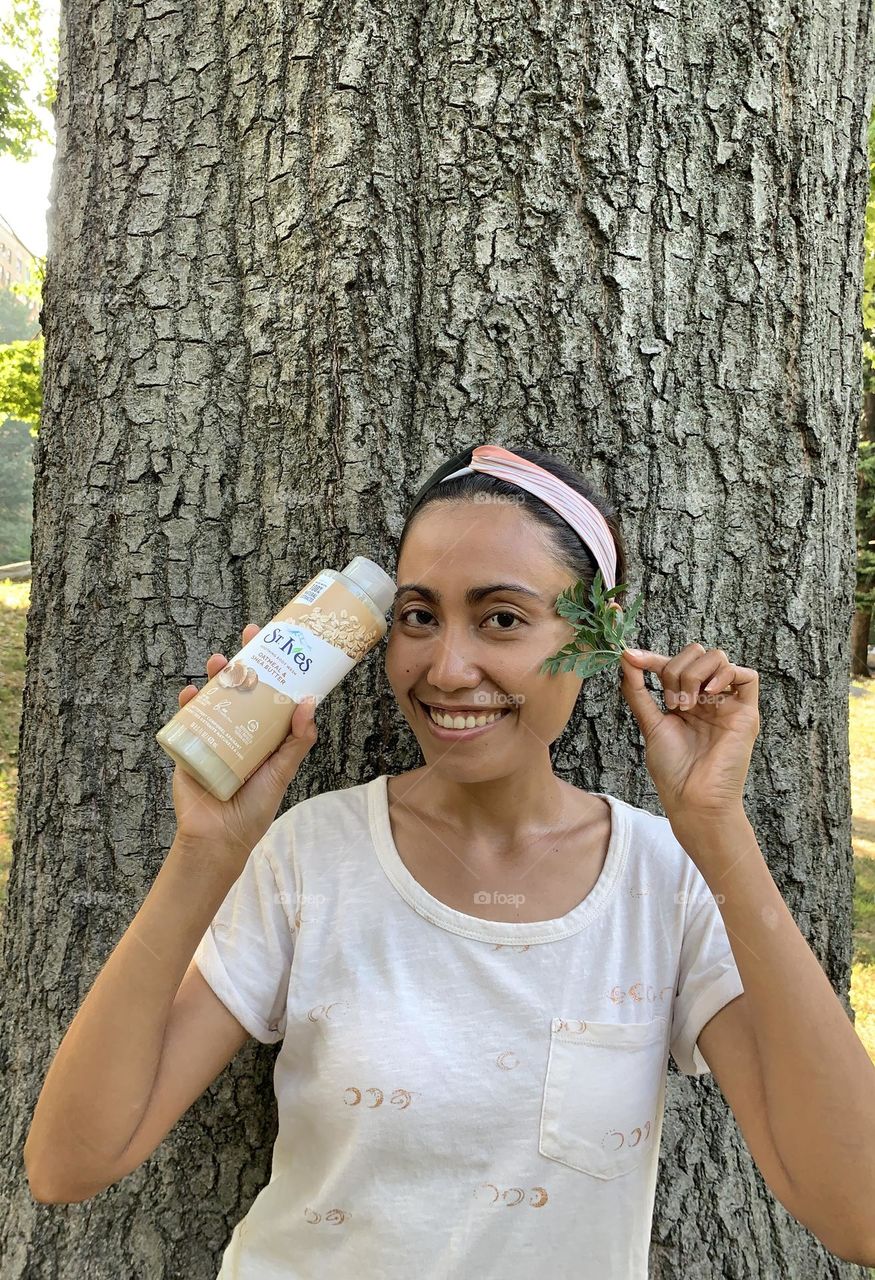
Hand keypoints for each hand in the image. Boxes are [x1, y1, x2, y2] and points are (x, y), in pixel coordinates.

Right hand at [172, 623, 318, 864]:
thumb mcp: (282, 771)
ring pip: (212, 697)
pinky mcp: (189, 746)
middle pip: (239, 687)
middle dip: (242, 660)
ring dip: (214, 676)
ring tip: (219, 662)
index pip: (268, 691)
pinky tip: (191, 694)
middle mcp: (237, 728)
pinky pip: (186, 720)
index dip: (271, 666)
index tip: (278, 639)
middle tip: (248, 637)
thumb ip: (297, 741)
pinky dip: (187, 704)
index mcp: (261, 732)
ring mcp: (212, 735)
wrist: (220, 838)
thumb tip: (310, 703)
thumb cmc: (255, 807)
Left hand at [618, 642, 759, 826]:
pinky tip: (708, 694)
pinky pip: (747, 675)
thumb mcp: (649, 723)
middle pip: (696, 654)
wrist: (692, 798)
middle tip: (671, 702)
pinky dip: (725, 675)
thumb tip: (626, 657)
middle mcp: (708, 699)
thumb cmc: (673, 769)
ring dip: (694, 675)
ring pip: (718, 658)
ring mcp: (727, 704)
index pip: (672, 665)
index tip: (630, 657)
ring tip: (687, 705)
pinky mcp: (747, 713)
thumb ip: (637, 691)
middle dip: (675, 670)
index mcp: (685, 700)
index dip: (652, 658)